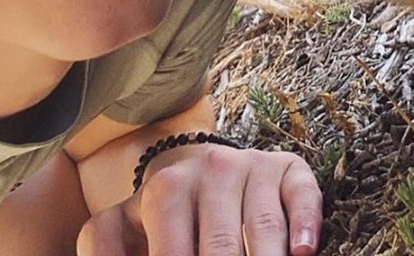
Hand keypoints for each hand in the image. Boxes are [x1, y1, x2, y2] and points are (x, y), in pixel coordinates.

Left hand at [76, 144, 322, 255]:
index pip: (170, 255)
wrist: (200, 172)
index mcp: (163, 191)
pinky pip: (300, 194)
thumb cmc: (160, 223)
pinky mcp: (285, 168)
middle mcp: (208, 170)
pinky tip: (302, 253)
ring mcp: (249, 166)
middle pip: (220, 246)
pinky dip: (304, 225)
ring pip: (262, 225)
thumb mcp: (122, 237)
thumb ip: (110, 254)